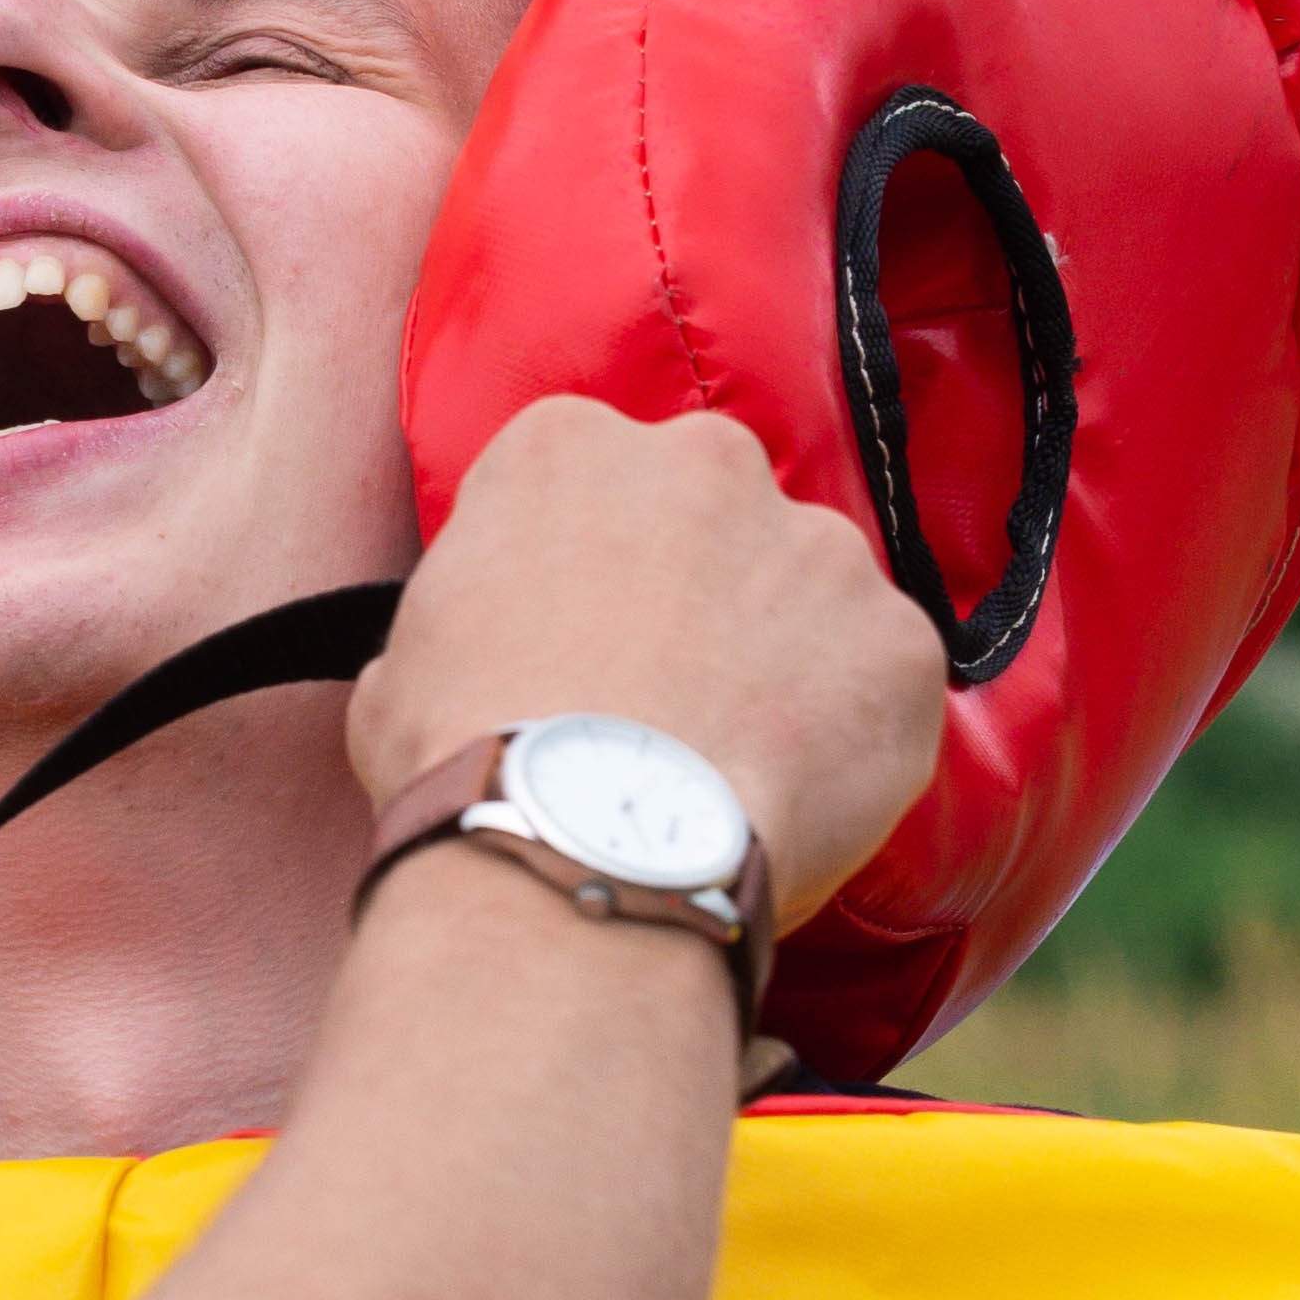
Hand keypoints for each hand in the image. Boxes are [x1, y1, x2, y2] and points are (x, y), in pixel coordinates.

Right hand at [349, 401, 945, 929]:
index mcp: (568, 445)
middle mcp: (707, 462)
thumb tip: (478, 658)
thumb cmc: (466, 761)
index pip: (588, 481)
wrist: (580, 853)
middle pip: (715, 513)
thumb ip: (465, 621)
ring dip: (783, 658)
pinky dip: (853, 735)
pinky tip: (794, 799)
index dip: (584, 568)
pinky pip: (882, 682)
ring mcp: (820, 548)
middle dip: (701, 590)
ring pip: (810, 593)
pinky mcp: (900, 643)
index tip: (579, 639)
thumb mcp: (399, 665)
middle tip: (667, 698)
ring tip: (734, 763)